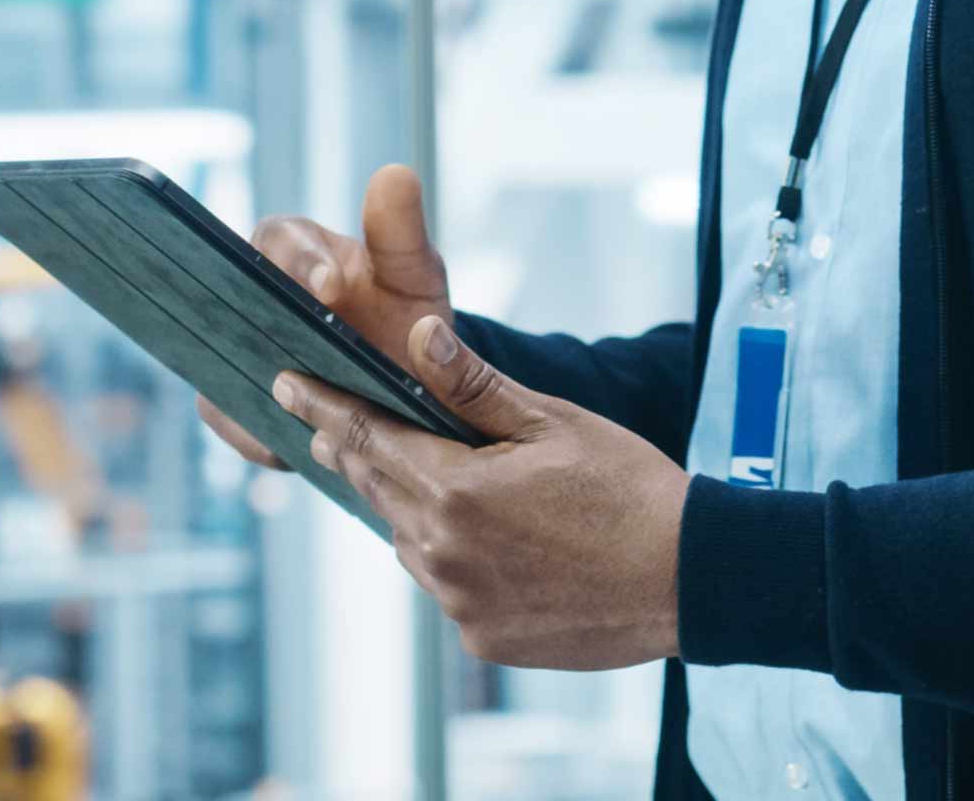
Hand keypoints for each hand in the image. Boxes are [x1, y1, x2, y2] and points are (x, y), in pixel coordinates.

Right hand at [199, 165, 448, 470]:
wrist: (406, 390)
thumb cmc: (408, 317)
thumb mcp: (414, 277)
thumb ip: (402, 233)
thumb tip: (396, 173)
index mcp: (292, 247)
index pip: (279, 239)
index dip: (301, 261)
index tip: (331, 287)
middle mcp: (252, 293)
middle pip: (228, 302)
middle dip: (258, 333)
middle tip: (294, 364)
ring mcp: (239, 347)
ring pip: (220, 363)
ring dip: (252, 389)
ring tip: (294, 415)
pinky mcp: (237, 398)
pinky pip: (226, 413)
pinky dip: (251, 433)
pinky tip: (287, 446)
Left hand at [274, 315, 689, 671]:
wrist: (691, 580)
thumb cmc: (627, 487)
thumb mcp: (552, 420)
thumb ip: (474, 384)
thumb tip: (418, 332)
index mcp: (455, 492)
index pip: (366, 437)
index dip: (322, 408)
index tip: (283, 385)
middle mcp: (444, 554)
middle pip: (377, 490)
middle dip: (352, 452)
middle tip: (324, 421)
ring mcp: (460, 605)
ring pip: (408, 542)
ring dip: (405, 508)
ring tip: (418, 477)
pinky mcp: (483, 640)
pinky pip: (445, 588)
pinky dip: (450, 558)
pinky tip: (481, 539)